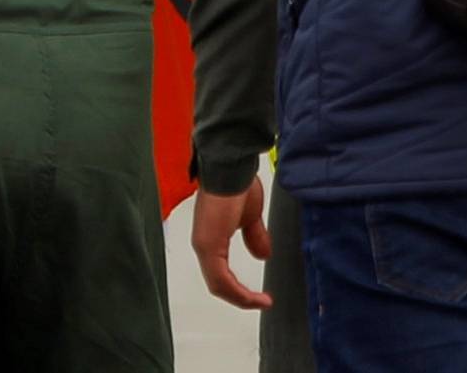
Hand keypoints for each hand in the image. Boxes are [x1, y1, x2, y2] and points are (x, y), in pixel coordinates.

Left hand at [190, 177, 271, 309]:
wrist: (232, 165)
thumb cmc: (238, 181)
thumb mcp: (251, 216)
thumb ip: (254, 236)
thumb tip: (263, 255)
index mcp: (211, 235)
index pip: (221, 273)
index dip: (239, 288)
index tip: (259, 295)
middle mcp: (203, 243)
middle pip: (219, 283)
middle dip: (241, 297)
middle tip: (260, 302)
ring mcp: (204, 244)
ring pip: (219, 285)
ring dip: (242, 298)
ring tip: (261, 302)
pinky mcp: (208, 245)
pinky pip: (221, 280)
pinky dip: (239, 293)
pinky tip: (254, 297)